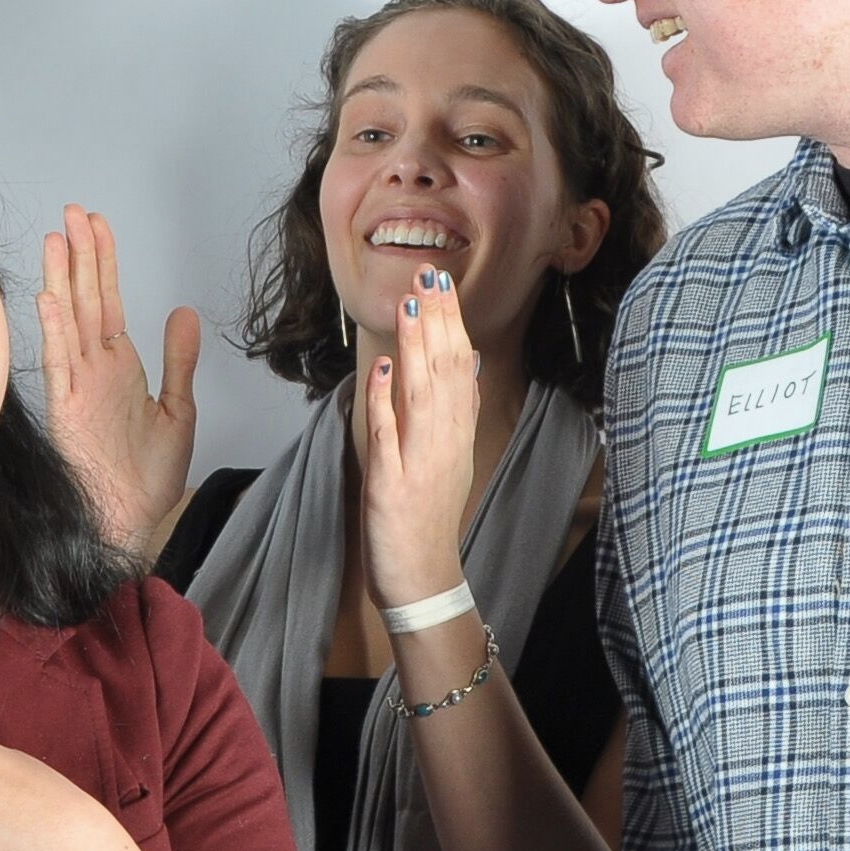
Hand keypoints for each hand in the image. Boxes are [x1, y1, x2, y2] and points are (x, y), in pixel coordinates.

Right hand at [36, 206, 199, 557]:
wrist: (130, 524)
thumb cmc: (147, 478)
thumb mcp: (179, 411)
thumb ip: (180, 360)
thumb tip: (184, 311)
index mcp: (119, 366)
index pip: (108, 300)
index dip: (103, 261)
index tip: (97, 223)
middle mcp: (94, 369)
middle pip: (85, 299)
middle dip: (80, 254)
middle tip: (74, 211)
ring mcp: (78, 387)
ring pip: (68, 321)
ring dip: (62, 280)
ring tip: (57, 238)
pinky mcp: (67, 411)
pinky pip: (59, 364)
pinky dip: (55, 332)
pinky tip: (49, 300)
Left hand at [351, 271, 482, 616]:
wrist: (424, 577)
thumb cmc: (429, 518)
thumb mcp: (450, 458)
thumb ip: (455, 411)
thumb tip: (468, 363)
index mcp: (457, 435)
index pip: (459, 368)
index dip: (452, 323)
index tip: (443, 282)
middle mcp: (445, 443)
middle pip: (445, 372)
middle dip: (437, 320)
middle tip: (430, 274)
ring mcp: (421, 463)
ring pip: (422, 396)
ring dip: (416, 347)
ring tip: (410, 304)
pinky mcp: (393, 486)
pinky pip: (390, 437)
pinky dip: (386, 402)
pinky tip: (381, 369)